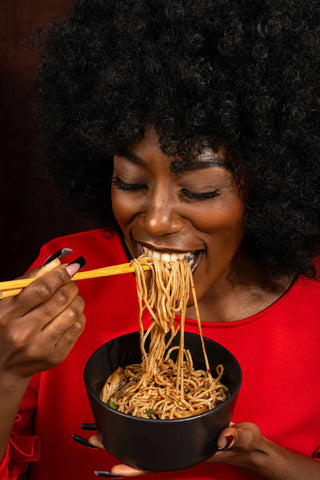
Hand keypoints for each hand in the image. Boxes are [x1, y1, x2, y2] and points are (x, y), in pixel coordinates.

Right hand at [0, 261, 85, 383]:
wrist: (3, 365)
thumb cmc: (6, 325)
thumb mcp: (9, 300)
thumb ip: (31, 279)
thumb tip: (58, 263)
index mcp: (7, 314)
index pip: (42, 289)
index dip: (60, 275)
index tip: (70, 268)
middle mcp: (22, 332)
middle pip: (60, 299)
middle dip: (71, 286)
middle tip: (70, 284)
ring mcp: (40, 346)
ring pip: (73, 313)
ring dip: (77, 300)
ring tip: (71, 298)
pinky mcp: (55, 356)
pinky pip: (78, 328)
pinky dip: (79, 316)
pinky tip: (70, 314)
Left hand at [88, 422, 264, 476]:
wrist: (246, 441)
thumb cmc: (246, 441)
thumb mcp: (246, 436)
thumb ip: (237, 436)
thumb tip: (224, 437)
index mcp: (189, 452)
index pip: (158, 464)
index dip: (135, 468)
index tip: (111, 471)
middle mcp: (177, 446)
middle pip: (142, 450)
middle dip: (117, 446)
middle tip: (92, 439)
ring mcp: (176, 436)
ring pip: (144, 438)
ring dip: (122, 433)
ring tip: (99, 427)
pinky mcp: (179, 426)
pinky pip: (154, 426)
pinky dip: (138, 421)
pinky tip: (126, 414)